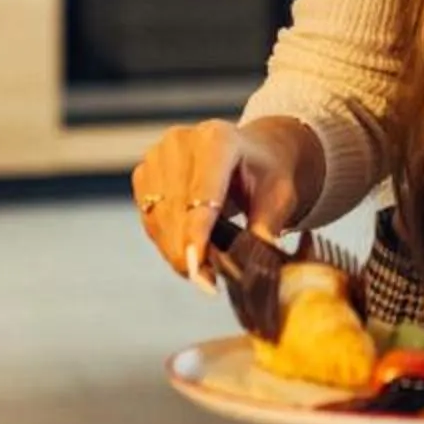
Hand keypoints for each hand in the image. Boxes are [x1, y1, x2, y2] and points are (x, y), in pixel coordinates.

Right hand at [129, 117, 318, 289]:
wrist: (252, 152)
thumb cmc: (268, 173)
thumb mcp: (279, 196)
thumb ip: (266, 226)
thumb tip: (255, 263)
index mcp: (218, 138)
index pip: (202, 191)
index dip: (197, 232)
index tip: (196, 267)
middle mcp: (181, 141)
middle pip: (175, 208)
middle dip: (189, 251)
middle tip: (207, 284)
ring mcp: (157, 155)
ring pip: (158, 217)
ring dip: (176, 251)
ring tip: (202, 275)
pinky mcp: (145, 172)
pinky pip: (149, 218)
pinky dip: (167, 242)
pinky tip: (188, 255)